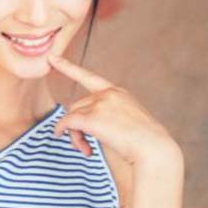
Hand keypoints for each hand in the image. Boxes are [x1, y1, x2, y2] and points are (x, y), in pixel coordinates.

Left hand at [48, 54, 180, 165]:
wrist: (154, 149)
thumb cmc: (145, 143)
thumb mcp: (128, 122)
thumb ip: (108, 117)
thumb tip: (83, 126)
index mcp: (118, 93)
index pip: (89, 78)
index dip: (68, 68)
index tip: (52, 58)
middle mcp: (108, 94)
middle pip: (78, 105)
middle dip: (77, 124)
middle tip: (84, 145)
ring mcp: (100, 104)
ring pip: (73, 116)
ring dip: (75, 134)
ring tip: (87, 149)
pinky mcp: (92, 117)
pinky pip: (67, 122)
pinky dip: (61, 130)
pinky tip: (63, 138)